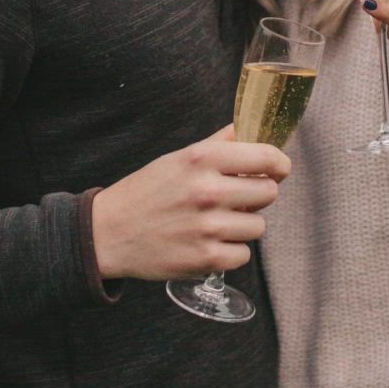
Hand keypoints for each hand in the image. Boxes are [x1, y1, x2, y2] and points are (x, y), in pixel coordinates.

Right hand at [90, 125, 290, 280]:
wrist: (109, 232)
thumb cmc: (147, 191)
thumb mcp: (179, 158)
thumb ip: (219, 143)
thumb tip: (253, 128)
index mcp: (202, 159)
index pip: (266, 157)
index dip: (279, 163)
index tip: (278, 168)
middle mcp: (207, 191)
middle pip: (269, 192)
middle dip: (258, 195)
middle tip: (239, 198)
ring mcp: (207, 227)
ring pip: (258, 226)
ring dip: (244, 225)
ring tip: (218, 221)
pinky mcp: (205, 258)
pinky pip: (243, 255)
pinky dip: (231, 251)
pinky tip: (210, 242)